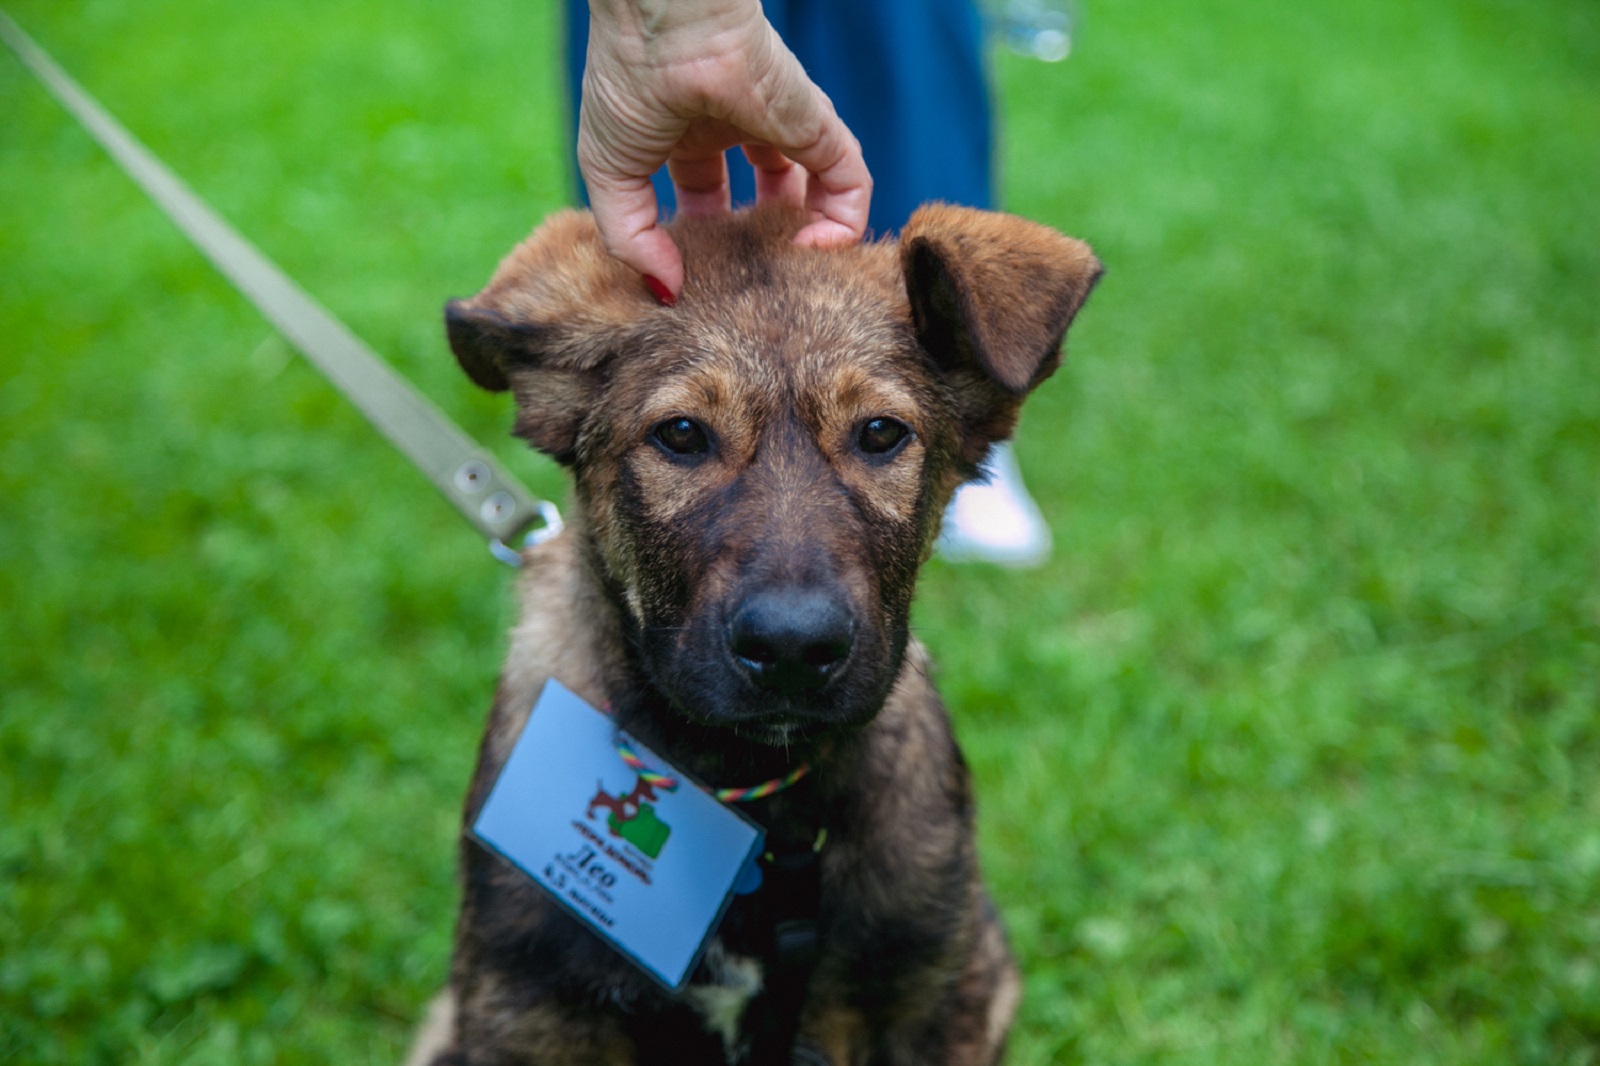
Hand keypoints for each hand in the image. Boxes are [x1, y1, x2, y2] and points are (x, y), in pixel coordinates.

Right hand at [578, 0, 872, 300]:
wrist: (665, 22)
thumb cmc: (627, 82)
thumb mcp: (609, 173)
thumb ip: (630, 238)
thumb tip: (667, 290)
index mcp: (689, 130)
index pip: (708, 193)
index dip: (705, 236)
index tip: (696, 275)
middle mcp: (742, 127)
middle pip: (769, 193)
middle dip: (763, 239)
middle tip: (753, 280)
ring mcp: (785, 126)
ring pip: (815, 191)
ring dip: (808, 238)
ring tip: (790, 274)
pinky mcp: (819, 126)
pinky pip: (851, 185)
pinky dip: (843, 225)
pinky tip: (811, 249)